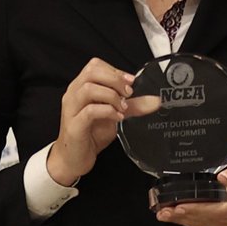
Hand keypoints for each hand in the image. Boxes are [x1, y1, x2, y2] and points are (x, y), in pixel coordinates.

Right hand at [47, 59, 156, 183]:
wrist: (74, 159)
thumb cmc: (90, 135)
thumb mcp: (115, 116)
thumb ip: (132, 106)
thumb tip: (154, 101)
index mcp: (81, 87)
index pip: (95, 66)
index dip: (115, 71)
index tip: (131, 82)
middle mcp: (74, 94)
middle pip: (92, 72)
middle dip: (115, 79)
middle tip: (128, 93)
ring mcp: (72, 109)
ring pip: (89, 88)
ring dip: (112, 95)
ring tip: (123, 107)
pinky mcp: (74, 125)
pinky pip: (90, 111)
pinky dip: (108, 111)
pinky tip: (117, 117)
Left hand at [154, 159, 226, 225]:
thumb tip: (223, 178)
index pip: (220, 210)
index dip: (198, 209)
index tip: (181, 206)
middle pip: (209, 220)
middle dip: (185, 215)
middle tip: (166, 211)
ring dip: (184, 221)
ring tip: (166, 214)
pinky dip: (191, 223)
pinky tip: (178, 218)